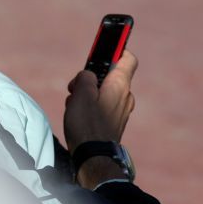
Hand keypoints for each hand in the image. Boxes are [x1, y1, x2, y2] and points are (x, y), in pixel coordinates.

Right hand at [63, 50, 137, 187]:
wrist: (94, 158)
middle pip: (110, 75)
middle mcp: (125, 96)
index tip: (107, 45)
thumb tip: (87, 75)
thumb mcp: (80, 93)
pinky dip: (91, 105)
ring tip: (74, 103)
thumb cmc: (87, 124)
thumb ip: (85, 77)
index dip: (117, 48)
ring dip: (89, 92)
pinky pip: (103, 105)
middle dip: (92, 76)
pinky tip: (78, 115)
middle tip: (77, 85)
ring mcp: (121, 111)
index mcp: (120, 85)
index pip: (128, 58)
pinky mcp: (114, 122)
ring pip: (104, 91)